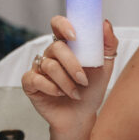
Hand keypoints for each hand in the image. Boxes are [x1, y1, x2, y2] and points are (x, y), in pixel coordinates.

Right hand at [21, 17, 118, 134]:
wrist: (82, 116)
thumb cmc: (92, 90)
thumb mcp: (106, 66)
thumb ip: (108, 44)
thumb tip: (105, 24)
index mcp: (68, 45)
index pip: (58, 24)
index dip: (62, 24)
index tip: (74, 35)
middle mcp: (51, 54)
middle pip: (56, 47)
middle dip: (72, 65)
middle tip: (83, 80)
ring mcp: (39, 68)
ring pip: (48, 65)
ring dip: (66, 81)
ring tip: (76, 92)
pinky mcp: (30, 83)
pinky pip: (34, 79)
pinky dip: (50, 88)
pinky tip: (59, 94)